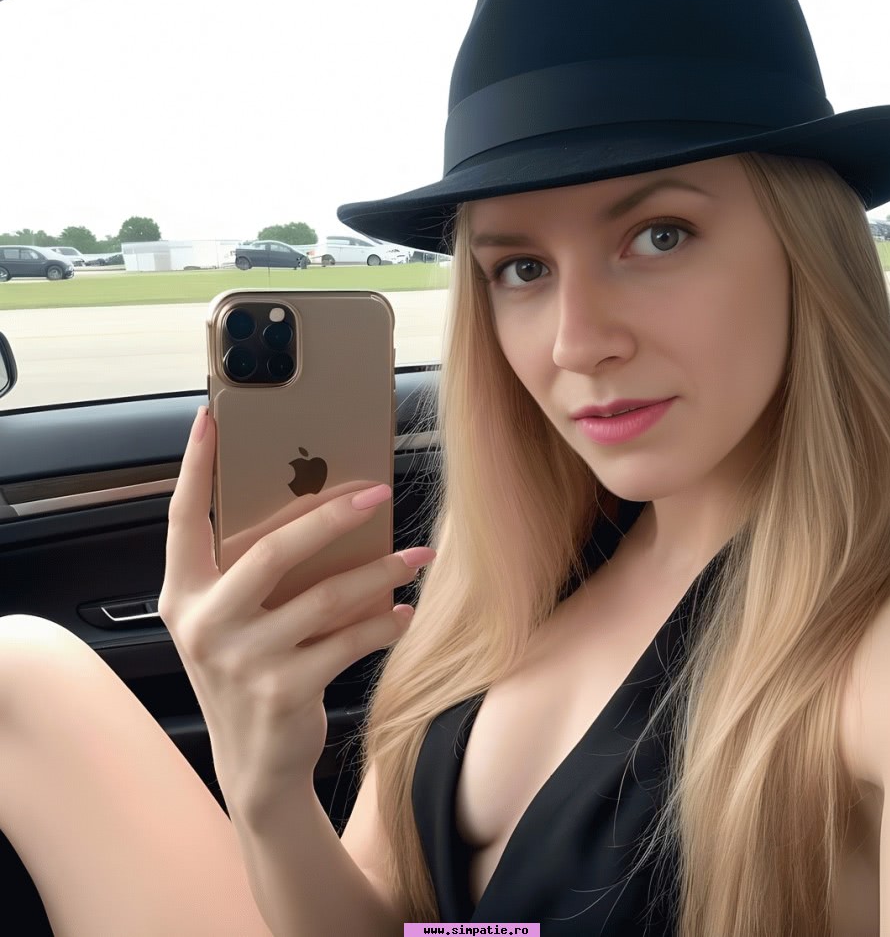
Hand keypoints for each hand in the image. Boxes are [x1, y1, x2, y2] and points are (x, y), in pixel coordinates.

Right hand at [158, 406, 429, 811]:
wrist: (254, 762)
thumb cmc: (249, 672)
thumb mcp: (233, 621)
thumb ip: (254, 574)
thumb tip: (321, 507)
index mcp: (183, 596)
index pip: (182, 519)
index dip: (194, 467)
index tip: (210, 418)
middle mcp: (204, 623)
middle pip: (275, 548)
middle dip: (333, 514)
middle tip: (378, 492)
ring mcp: (242, 659)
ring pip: (327, 594)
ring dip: (381, 570)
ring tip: (416, 557)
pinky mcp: (284, 689)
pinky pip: (350, 639)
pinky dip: (385, 622)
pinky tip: (404, 611)